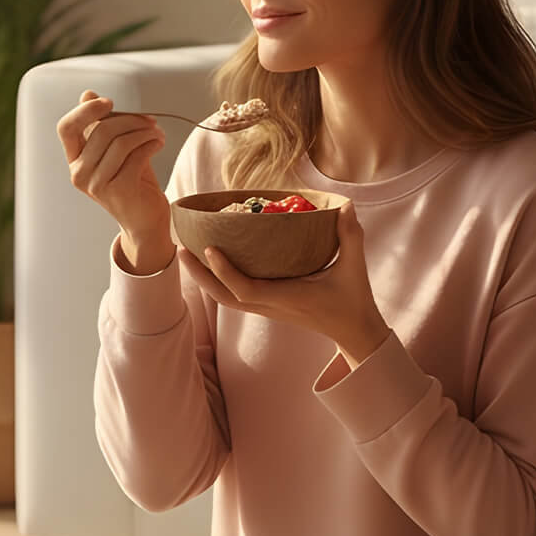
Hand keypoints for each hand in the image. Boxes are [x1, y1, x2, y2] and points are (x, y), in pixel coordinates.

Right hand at [57, 89, 169, 245]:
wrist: (145, 219)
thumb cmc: (131, 180)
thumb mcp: (114, 149)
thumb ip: (101, 125)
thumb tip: (86, 94)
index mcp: (74, 159)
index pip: (66, 127)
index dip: (86, 110)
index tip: (109, 102)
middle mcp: (79, 173)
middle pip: (102, 130)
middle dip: (131, 119)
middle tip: (150, 121)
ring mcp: (97, 185)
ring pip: (121, 142)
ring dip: (145, 132)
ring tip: (157, 134)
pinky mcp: (119, 191)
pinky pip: (136, 155)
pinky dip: (151, 144)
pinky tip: (158, 144)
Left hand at [179, 199, 390, 362]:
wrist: (353, 330)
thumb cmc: (354, 299)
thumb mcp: (355, 267)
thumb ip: (350, 235)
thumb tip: (345, 205)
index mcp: (288, 298)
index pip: (246, 290)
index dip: (225, 272)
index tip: (210, 249)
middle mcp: (272, 306)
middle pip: (224, 297)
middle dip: (200, 276)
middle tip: (181, 250)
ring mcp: (268, 309)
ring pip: (225, 299)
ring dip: (204, 279)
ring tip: (187, 255)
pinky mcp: (268, 307)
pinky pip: (234, 296)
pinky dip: (217, 281)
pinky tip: (210, 263)